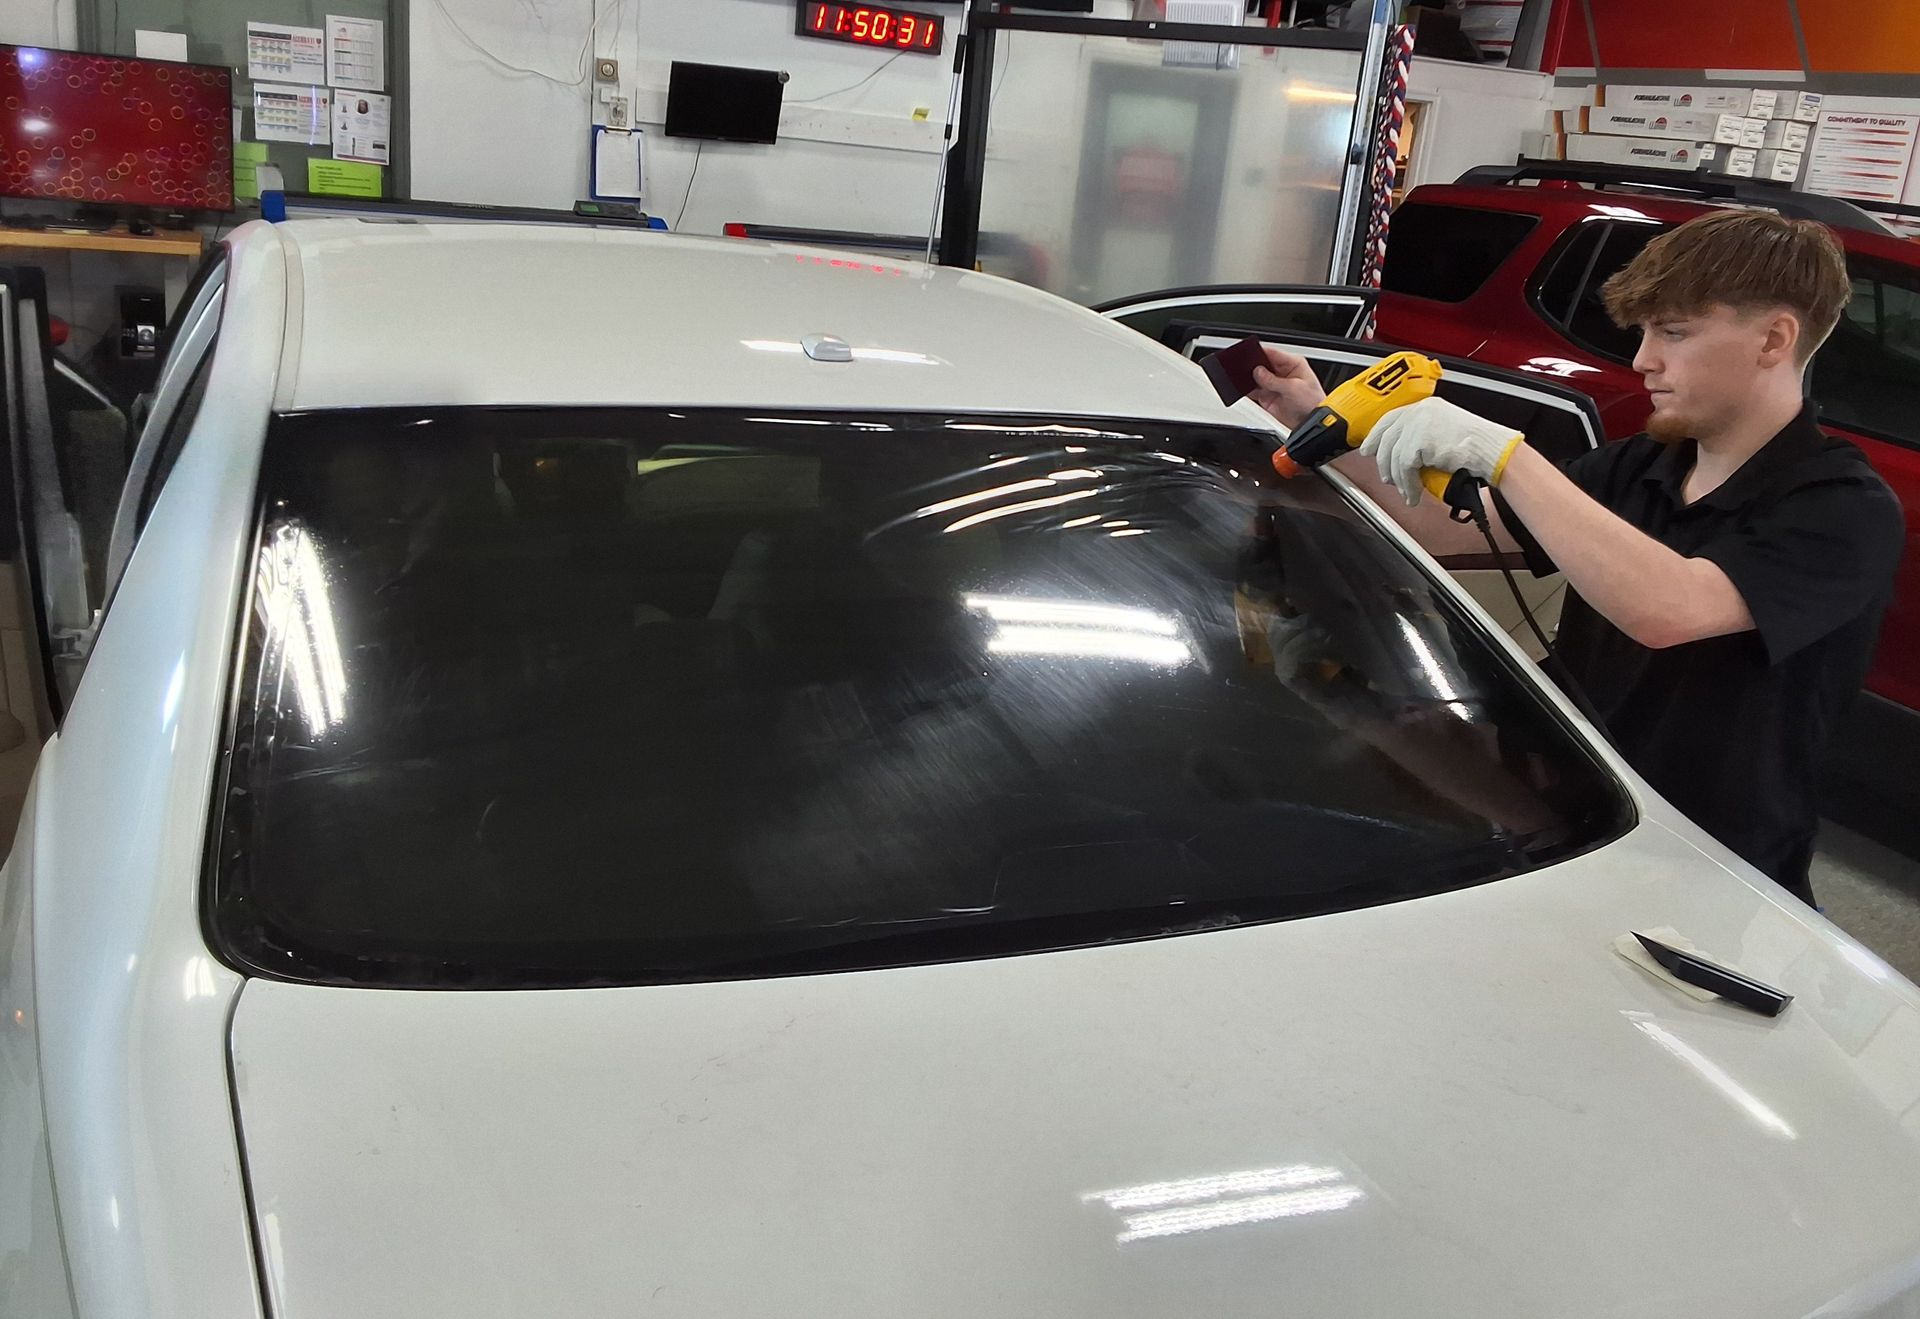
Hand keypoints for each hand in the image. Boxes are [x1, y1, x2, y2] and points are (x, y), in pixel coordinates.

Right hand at [1249, 346, 1326, 430]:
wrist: (1311, 422)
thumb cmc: (1313, 402)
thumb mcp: (1293, 388)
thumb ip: (1273, 380)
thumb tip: (1257, 372)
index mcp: (1292, 364)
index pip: (1273, 353)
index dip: (1260, 352)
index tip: (1249, 354)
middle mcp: (1282, 373)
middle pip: (1262, 364)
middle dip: (1253, 366)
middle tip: (1245, 369)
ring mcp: (1274, 385)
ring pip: (1256, 378)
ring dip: (1249, 379)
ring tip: (1242, 379)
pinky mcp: (1267, 397)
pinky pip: (1253, 391)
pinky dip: (1247, 390)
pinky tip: (1243, 389)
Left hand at [1361, 396, 1524, 505]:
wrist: (1492, 450)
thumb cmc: (1477, 447)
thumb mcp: (1444, 434)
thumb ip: (1422, 437)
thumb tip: (1399, 455)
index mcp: (1426, 407)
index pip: (1391, 419)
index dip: (1376, 436)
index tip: (1368, 449)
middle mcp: (1420, 411)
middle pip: (1388, 438)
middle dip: (1384, 463)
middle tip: (1387, 479)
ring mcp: (1419, 424)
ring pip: (1394, 456)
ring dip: (1399, 480)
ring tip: (1406, 492)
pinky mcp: (1420, 441)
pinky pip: (1404, 468)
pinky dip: (1408, 485)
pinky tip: (1413, 494)